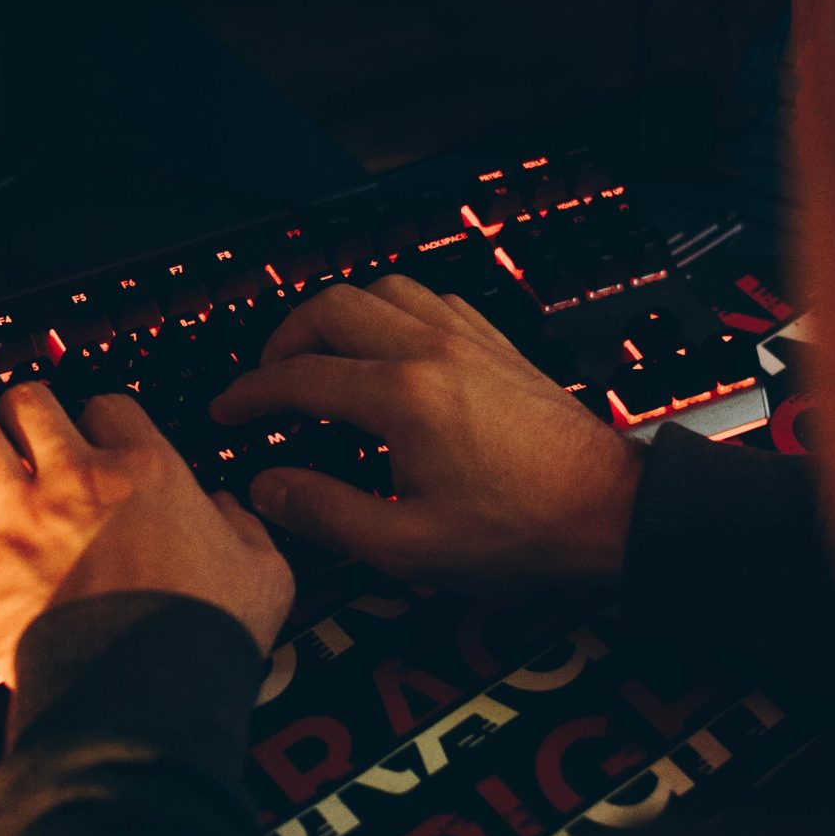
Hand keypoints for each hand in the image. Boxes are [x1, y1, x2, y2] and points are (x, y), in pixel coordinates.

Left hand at [0, 384, 294, 687]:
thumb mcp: (264, 572)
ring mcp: (21, 518)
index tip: (101, 440)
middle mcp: (77, 480)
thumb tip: (228, 510)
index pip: (109, 404)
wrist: (144, 695)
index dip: (102, 420)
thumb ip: (245, 527)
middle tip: (29, 439)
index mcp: (146, 471)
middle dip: (26, 415)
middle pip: (30, 402)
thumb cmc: (200, 635)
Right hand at [209, 274, 641, 594]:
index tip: (226, 413)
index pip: (299, 376)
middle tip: (268, 384)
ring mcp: (468, 337)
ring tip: (321, 360)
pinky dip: (392, 312)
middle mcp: (431, 349)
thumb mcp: (408, 546)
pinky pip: (429, 298)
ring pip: (380, 289)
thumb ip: (326, 513)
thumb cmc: (517, 531)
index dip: (250, 394)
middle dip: (284, 340)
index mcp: (402, 396)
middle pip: (330, 307)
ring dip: (338, 317)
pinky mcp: (496, 342)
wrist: (608, 509)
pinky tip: (389, 350)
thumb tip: (267, 487)